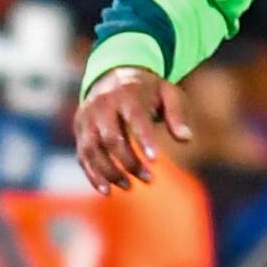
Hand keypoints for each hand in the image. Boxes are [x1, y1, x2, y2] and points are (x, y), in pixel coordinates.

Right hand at [75, 66, 193, 189]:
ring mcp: (87, 118)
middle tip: (148, 179)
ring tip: (129, 187)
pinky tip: (107, 190)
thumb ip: (178, 114)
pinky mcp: (80, 131)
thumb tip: (186, 139)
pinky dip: (92, 175)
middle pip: (111, 138)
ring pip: (92, 149)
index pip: (135, 118)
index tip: (155, 161)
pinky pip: (82, 156)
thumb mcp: (168, 93)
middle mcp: (102, 105)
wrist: (113, 76)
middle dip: (129, 162)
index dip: (144, 140)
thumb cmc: (147, 91)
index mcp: (127, 94)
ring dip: (110, 172)